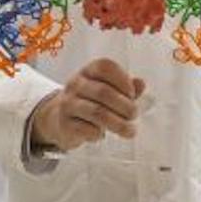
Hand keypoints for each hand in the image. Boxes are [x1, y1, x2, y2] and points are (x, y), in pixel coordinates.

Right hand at [31, 59, 145, 151]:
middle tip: (134, 115)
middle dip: (125, 106)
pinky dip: (99, 134)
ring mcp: (68, 103)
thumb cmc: (90, 102)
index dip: (122, 80)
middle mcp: (76, 84)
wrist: (59, 119)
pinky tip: (102, 135)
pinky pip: (87, 130)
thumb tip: (141, 84)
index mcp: (89, 71)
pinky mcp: (64, 123)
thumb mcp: (108, 90)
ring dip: (118, 124)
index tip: (132, 94)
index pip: (105, 67)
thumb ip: (126, 87)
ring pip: (97, 113)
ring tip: (130, 131)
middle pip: (104, 92)